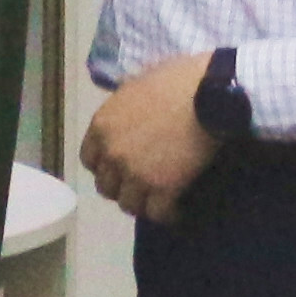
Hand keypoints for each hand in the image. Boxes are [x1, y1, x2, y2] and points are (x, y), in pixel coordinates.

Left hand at [79, 51, 222, 224]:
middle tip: (141, 187)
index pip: (89, 160)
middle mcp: (112, 153)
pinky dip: (167, 214)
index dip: (105, 167)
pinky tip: (177, 209)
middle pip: (106, 186)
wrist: (206, 94)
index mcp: (101, 126)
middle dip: (122, 188)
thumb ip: (124, 110)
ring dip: (143, 204)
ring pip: (129, 205)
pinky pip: (157, 213)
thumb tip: (129, 116)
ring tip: (159, 200)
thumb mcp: (135, 89)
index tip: (120, 169)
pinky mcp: (163, 188)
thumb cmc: (176, 82)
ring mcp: (135, 173)